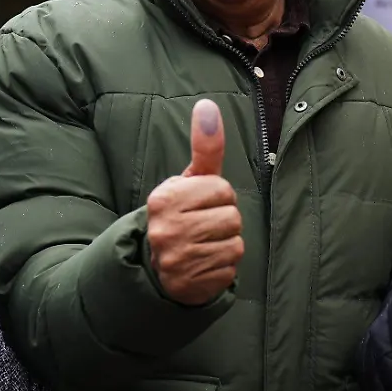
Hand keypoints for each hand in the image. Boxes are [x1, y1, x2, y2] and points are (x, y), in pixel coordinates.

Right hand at [146, 100, 244, 305]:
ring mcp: (177, 260)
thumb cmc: (181, 214)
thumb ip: (204, 147)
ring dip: (226, 245)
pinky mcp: (190, 285)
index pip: (222, 190)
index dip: (218, 197)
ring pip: (235, 244)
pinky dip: (222, 267)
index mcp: (164, 199)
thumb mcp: (189, 181)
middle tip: (203, 227)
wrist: (156, 266)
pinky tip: (204, 264)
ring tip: (204, 245)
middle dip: (224, 221)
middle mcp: (166, 230)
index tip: (201, 204)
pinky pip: (230, 269)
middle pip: (232, 217)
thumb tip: (208, 105)